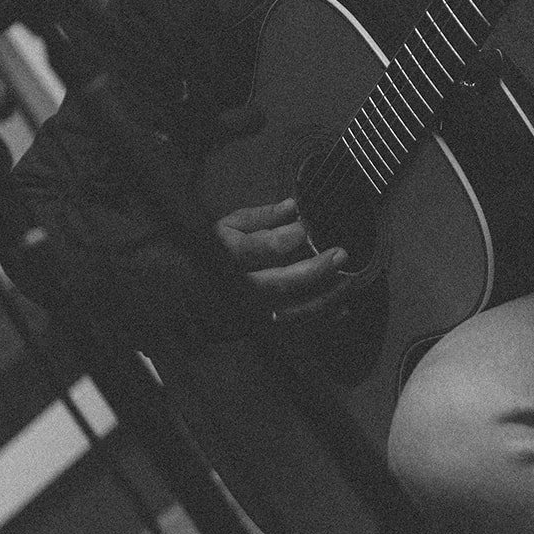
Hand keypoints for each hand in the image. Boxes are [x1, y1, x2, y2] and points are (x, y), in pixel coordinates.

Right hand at [215, 197, 349, 323]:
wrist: (185, 298)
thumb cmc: (207, 255)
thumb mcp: (226, 227)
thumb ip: (261, 217)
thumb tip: (294, 206)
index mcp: (228, 257)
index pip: (263, 248)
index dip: (290, 237)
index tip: (307, 226)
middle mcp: (239, 288)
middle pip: (281, 283)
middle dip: (316, 270)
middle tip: (340, 254)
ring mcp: (249, 313)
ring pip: (292, 310)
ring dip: (325, 297)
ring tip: (348, 281)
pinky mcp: (258, 328)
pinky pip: (294, 326)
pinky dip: (319, 318)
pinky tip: (341, 309)